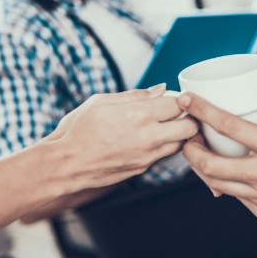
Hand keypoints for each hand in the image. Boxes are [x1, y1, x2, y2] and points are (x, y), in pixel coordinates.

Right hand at [43, 84, 198, 193]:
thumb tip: (160, 90)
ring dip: (180, 134)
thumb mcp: (102, 102)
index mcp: (139, 114)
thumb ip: (135, 95)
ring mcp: (148, 155)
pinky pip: (165, 155)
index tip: (175, 99)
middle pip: (190, 126)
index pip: (179, 104)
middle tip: (180, 114)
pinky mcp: (144, 168)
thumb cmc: (79, 130)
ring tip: (167, 127)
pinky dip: (166, 147)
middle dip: (189, 118)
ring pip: (182, 143)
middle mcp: (148, 136)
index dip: (180, 99)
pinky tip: (153, 140)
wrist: (66, 164)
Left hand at [177, 81, 256, 237]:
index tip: (187, 100)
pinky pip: (237, 196)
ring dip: (201, 167)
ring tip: (200, 153)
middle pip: (210, 163)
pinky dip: (226, 182)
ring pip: (217, 184)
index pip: (230, 126)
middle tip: (187, 135)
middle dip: (189, 148)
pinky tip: (229, 172)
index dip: (203, 111)